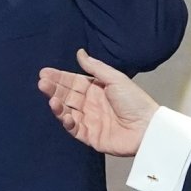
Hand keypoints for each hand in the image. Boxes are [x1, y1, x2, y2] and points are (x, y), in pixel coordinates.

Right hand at [37, 49, 158, 156]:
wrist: (148, 127)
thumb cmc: (135, 101)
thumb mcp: (115, 79)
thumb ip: (95, 68)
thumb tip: (80, 53)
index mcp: (96, 89)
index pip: (73, 82)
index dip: (59, 78)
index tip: (45, 73)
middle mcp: (90, 104)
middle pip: (67, 95)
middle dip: (54, 89)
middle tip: (42, 83)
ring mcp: (89, 121)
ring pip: (67, 112)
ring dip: (58, 105)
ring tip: (51, 99)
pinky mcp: (90, 137)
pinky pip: (75, 129)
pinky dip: (68, 122)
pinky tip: (65, 115)